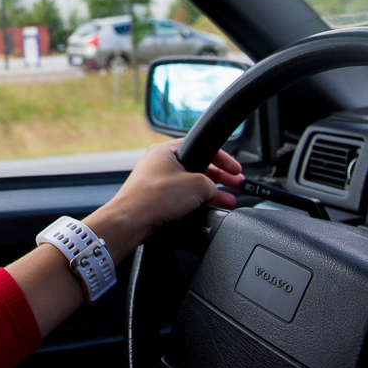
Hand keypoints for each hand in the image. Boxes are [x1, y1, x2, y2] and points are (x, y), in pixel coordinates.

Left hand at [85, 140, 243, 260]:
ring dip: (210, 191)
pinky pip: (182, 196)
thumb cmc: (154, 197)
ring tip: (228, 201)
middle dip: (220, 177)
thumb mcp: (196, 185)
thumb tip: (214, 191)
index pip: (201, 147)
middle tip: (236, 185)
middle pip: (198, 165)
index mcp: (166, 150)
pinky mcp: (156, 198)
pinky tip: (208, 209)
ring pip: (190, 183)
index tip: (236, 169)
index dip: (223, 158)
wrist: (131, 221)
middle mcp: (159, 163)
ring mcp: (156, 181)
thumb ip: (212, 184)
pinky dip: (197, 201)